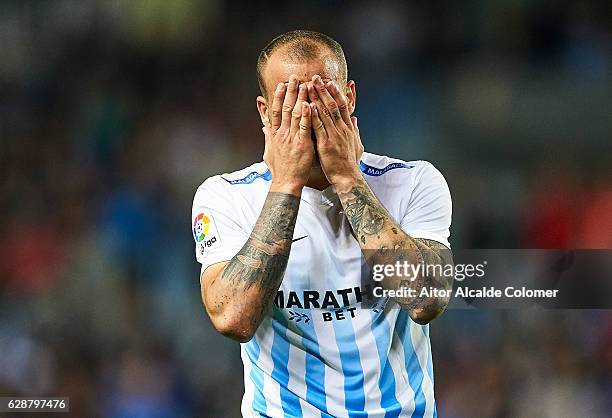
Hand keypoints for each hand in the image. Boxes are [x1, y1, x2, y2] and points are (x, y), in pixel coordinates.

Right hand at [263, 75, 313, 194]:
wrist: (286, 182)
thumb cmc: (280, 169)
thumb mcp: (269, 151)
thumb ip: (268, 137)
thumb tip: (265, 127)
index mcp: (275, 134)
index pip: (275, 111)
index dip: (278, 96)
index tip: (282, 85)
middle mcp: (282, 134)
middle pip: (284, 108)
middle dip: (289, 92)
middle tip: (294, 77)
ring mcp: (292, 138)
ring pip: (294, 114)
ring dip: (299, 98)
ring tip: (304, 84)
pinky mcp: (302, 144)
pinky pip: (304, 126)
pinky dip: (306, 115)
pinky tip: (309, 104)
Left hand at [307, 75, 363, 192]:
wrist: (348, 178)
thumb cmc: (349, 164)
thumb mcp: (357, 145)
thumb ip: (355, 131)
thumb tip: (355, 120)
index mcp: (348, 129)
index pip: (342, 106)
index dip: (336, 93)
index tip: (329, 82)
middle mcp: (342, 129)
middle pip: (333, 105)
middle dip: (324, 90)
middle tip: (316, 77)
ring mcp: (334, 136)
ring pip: (325, 113)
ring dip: (317, 98)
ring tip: (309, 86)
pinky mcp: (326, 144)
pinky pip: (318, 127)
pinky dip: (313, 115)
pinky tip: (308, 105)